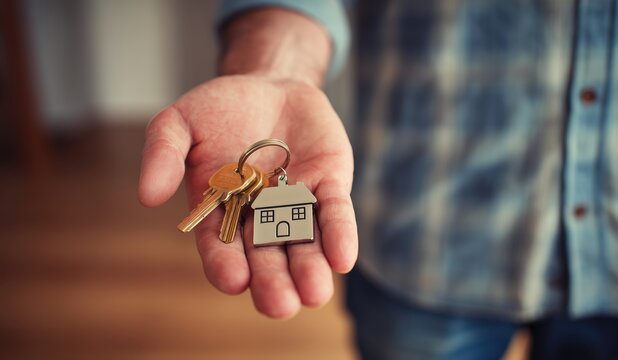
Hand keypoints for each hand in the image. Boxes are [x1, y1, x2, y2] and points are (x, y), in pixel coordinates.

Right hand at [138, 74, 357, 317]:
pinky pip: (335, 212)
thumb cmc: (219, 110)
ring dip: (310, 268)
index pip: (220, 246)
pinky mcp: (329, 185)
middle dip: (273, 281)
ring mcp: (296, 203)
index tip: (234, 280)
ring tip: (313, 292)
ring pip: (303, 243)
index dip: (226, 264)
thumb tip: (148, 195)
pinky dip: (338, 234)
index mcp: (219, 211)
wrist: (268, 87)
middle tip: (280, 305)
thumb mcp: (179, 122)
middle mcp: (260, 217)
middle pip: (266, 256)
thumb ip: (163, 153)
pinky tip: (342, 258)